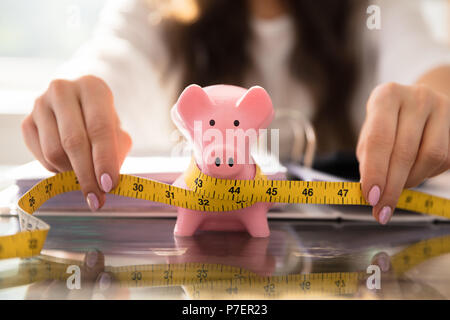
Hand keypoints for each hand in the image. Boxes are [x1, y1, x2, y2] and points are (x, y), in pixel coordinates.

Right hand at [22, 76, 131, 209]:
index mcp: (92, 87)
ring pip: (54, 152)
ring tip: (87, 178)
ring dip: (73, 174)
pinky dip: (58, 170)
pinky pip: (42, 157)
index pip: (99, 128)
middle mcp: (63, 90)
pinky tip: (70, 167)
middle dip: (87, 175)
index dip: (104, 160)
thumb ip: (115, 153)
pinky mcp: (27, 122)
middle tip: (97, 198)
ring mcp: (40, 105)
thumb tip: (105, 181)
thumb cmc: (103, 122)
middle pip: (73, 142)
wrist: (81, 107)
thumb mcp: (118, 132)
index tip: (109, 185)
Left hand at [357, 83, 449, 223]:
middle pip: (404, 151)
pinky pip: (445, 160)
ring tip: (395, 190)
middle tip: (381, 209)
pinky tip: (413, 175)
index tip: (370, 197)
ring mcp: (442, 108)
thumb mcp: (370, 133)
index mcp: (386, 96)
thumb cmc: (387, 123)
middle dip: (391, 187)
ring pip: (430, 157)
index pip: (379, 139)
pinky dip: (425, 175)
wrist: (420, 103)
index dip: (375, 171)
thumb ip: (368, 158)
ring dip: (410, 182)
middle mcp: (417, 97)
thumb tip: (370, 190)